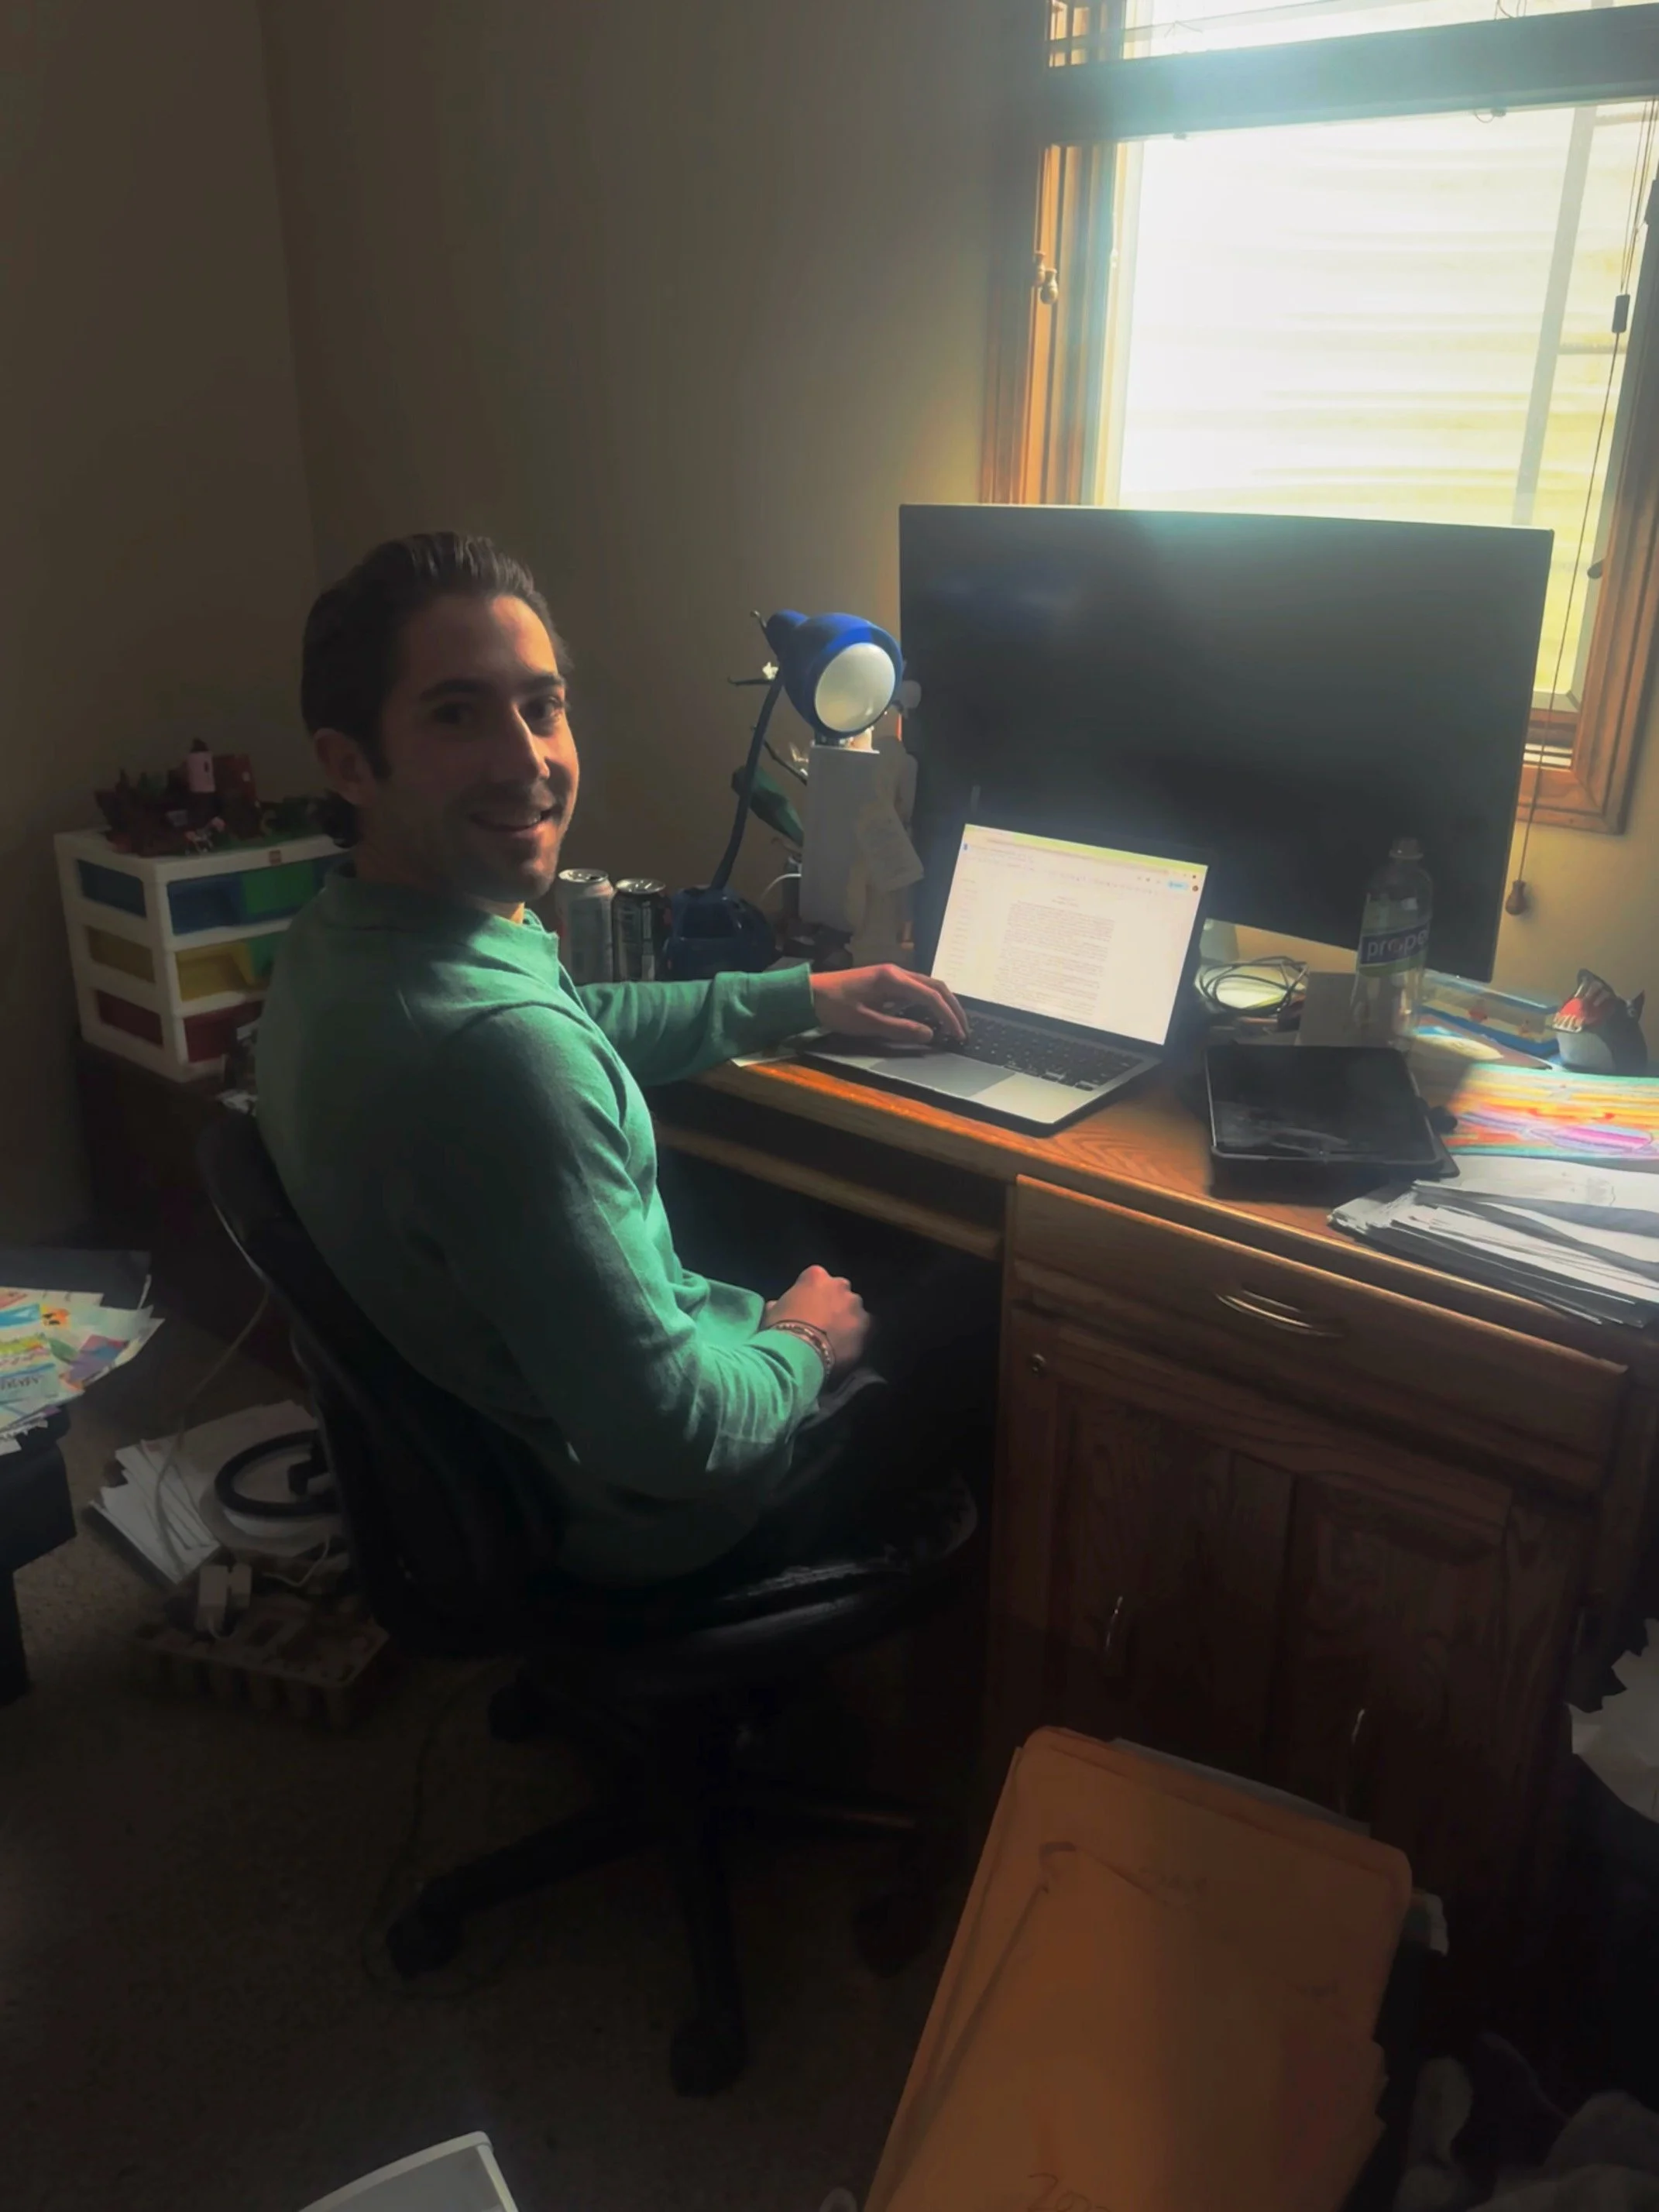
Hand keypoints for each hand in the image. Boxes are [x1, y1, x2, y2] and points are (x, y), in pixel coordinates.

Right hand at [763, 1265, 869, 1371]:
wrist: (797, 1354)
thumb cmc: (779, 1330)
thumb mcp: (771, 1312)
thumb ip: (779, 1303)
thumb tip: (777, 1306)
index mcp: (815, 1276)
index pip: (816, 1278)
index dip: (811, 1295)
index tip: (806, 1309)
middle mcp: (839, 1284)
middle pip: (839, 1291)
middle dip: (834, 1304)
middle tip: (824, 1324)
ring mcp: (856, 1304)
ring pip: (855, 1308)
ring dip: (849, 1319)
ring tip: (839, 1338)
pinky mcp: (868, 1325)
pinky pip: (869, 1327)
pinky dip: (862, 1334)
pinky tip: (852, 1346)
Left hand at [809, 964, 967, 1047]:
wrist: (808, 994)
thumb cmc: (835, 1008)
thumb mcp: (867, 1023)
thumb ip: (900, 1028)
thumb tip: (931, 1034)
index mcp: (893, 979)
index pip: (931, 996)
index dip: (948, 1016)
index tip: (959, 1034)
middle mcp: (896, 972)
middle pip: (935, 986)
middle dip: (952, 1007)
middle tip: (963, 1029)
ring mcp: (891, 974)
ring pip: (926, 986)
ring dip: (942, 1003)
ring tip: (952, 1024)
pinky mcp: (885, 981)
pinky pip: (914, 989)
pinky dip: (928, 1002)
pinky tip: (930, 1016)